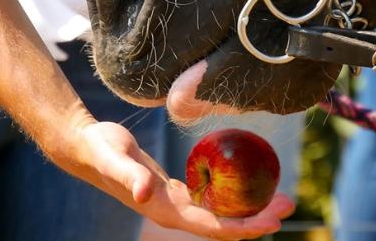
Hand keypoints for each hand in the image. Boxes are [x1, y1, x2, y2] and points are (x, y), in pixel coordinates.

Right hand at [58, 121, 295, 239]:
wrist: (86, 147)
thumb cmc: (100, 149)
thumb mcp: (114, 158)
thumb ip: (130, 176)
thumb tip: (146, 194)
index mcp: (164, 211)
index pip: (212, 227)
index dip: (244, 227)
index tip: (272, 220)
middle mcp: (173, 212)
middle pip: (223, 224)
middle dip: (257, 219)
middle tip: (289, 202)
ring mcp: (175, 204)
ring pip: (219, 213)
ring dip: (249, 209)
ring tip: (279, 195)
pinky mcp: (175, 191)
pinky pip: (211, 199)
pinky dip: (232, 196)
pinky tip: (248, 184)